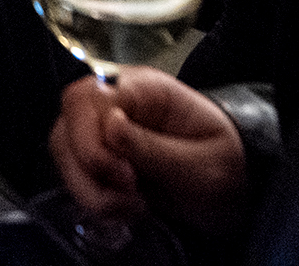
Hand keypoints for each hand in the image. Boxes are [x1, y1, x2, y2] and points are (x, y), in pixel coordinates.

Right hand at [49, 69, 248, 238]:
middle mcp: (116, 102)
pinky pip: (73, 172)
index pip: (91, 97)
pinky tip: (123, 208)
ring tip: (130, 206)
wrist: (235, 189)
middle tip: (129, 193)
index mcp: (145, 89)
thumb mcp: (203, 163)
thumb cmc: (226, 165)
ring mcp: (103, 129)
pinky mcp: (99, 157)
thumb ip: (155, 148)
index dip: (94, 139)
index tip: (126, 176)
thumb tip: (110, 126)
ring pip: (63, 149)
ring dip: (88, 188)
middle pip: (68, 121)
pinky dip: (91, 197)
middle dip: (88, 168)